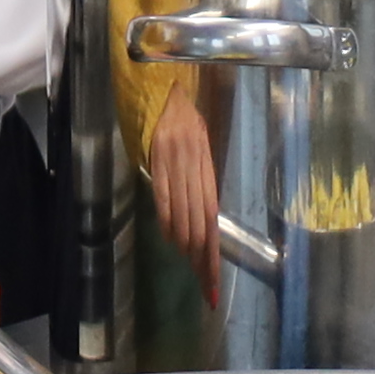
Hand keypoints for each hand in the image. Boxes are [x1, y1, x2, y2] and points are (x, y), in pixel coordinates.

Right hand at [145, 90, 224, 311]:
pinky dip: (167, 220)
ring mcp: (178, 162)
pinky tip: (170, 239)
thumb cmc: (182, 118)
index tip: (214, 282)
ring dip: (187, 245)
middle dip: (204, 259)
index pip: (213, 219)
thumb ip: (197, 179)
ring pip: (185, 214)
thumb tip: (197, 217)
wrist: (165, 85)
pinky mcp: (159, 156)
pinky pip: (164, 195)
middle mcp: (196, 167)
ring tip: (190, 267)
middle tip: (206, 287)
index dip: (214, 253)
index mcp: (207, 167)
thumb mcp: (197, 146)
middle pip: (204, 224)